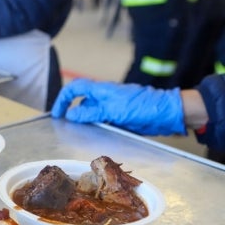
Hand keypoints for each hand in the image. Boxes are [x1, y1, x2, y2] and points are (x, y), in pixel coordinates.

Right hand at [51, 78, 185, 135]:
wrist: (166, 114)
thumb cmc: (141, 107)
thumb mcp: (112, 110)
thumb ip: (90, 113)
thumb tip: (71, 115)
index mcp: (101, 90)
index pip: (75, 88)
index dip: (63, 99)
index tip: (58, 114)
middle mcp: (104, 97)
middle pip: (81, 102)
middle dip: (73, 114)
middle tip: (67, 127)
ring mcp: (111, 108)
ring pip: (91, 114)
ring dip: (85, 123)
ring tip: (81, 134)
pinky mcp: (118, 118)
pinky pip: (102, 122)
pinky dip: (96, 128)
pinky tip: (96, 136)